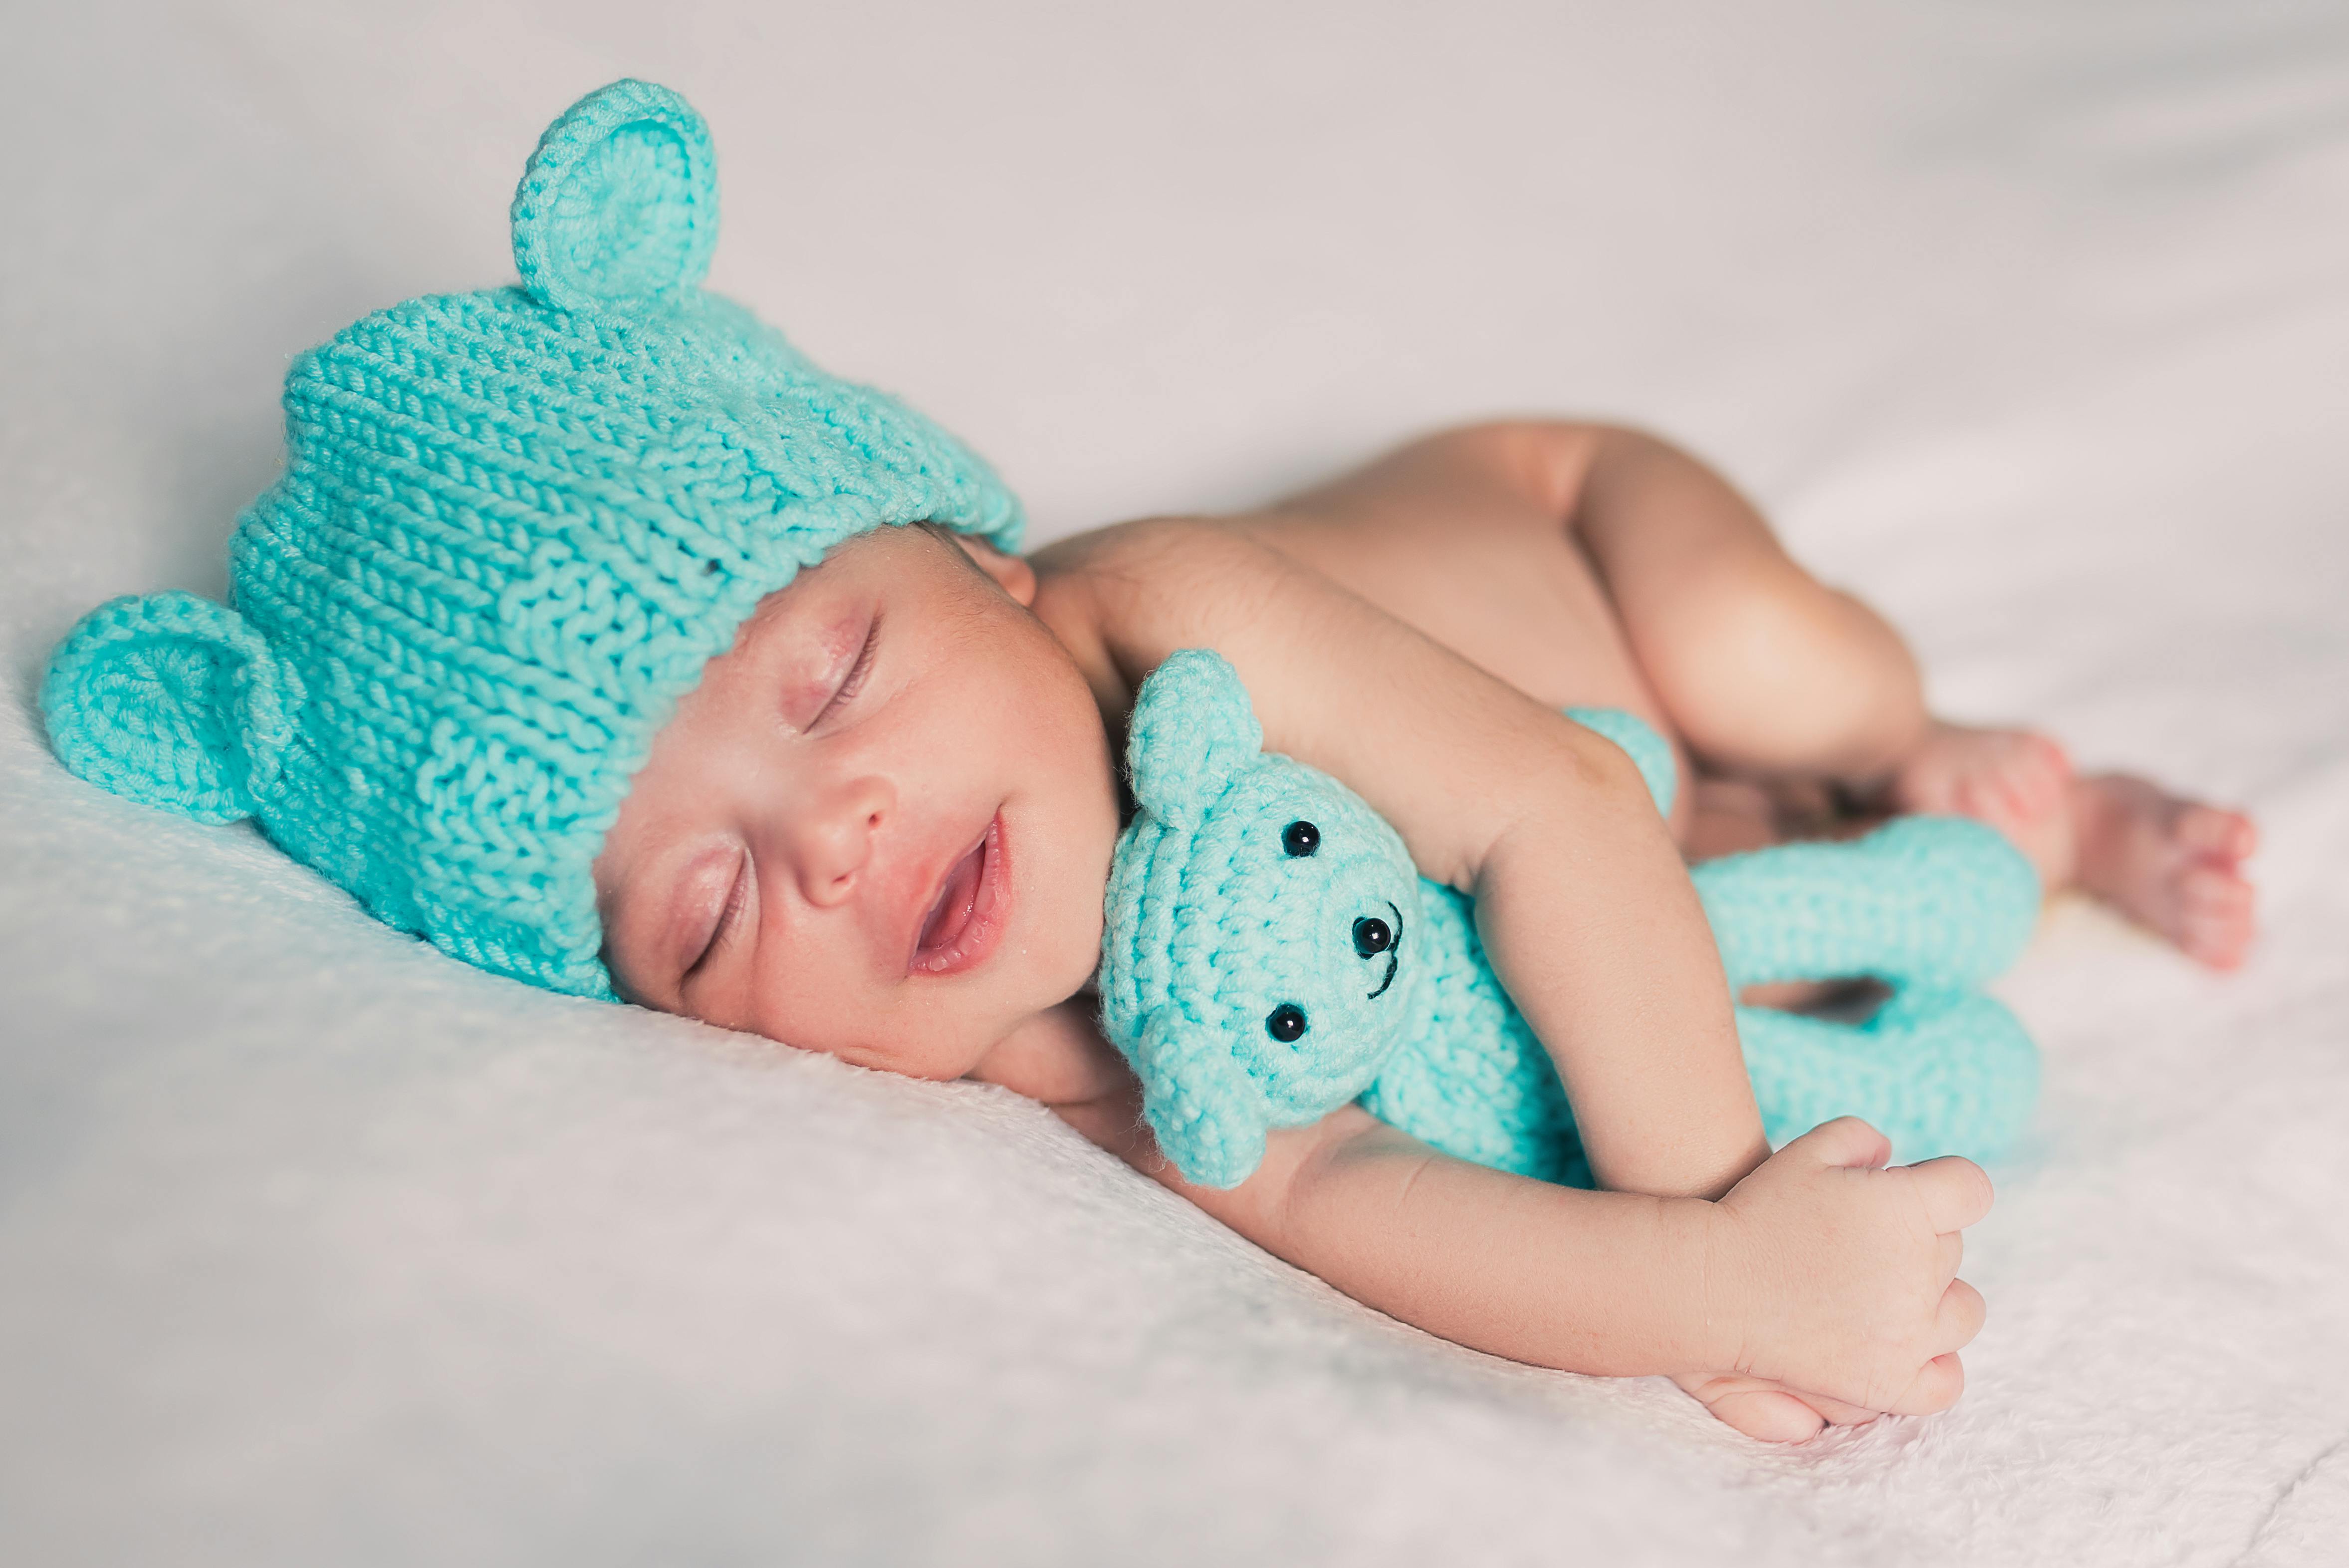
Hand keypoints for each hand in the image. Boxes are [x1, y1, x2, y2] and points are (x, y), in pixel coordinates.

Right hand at [1693, 1117, 1990, 1422]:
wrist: (1706, 1285)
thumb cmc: (1755, 1211)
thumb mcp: (1806, 1151)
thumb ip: (1860, 1139)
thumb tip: (1893, 1158)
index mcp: (1906, 1210)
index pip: (1971, 1190)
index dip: (1946, 1186)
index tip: (1912, 1193)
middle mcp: (1918, 1274)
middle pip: (1953, 1249)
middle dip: (1917, 1239)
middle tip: (1860, 1242)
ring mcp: (1908, 1335)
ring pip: (1963, 1311)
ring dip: (1933, 1297)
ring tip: (1882, 1293)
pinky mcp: (1889, 1383)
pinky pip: (1946, 1381)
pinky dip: (1935, 1365)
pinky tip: (1903, 1345)